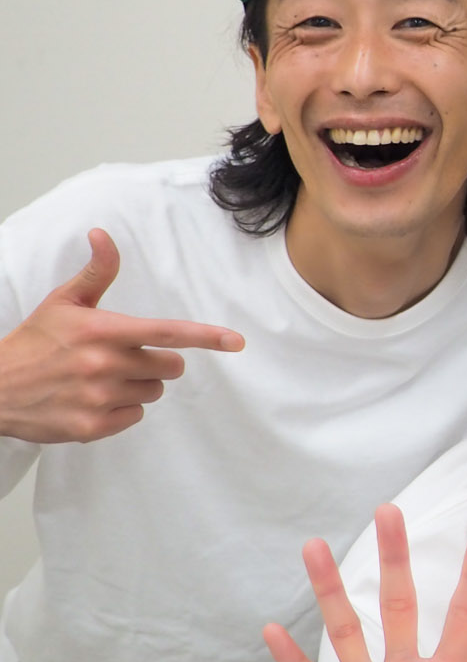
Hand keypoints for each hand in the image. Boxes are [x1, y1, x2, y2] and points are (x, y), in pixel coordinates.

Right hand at [0, 229, 242, 442]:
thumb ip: (96, 273)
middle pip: (170, 366)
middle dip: (157, 361)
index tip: (236, 341)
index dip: (206, 337)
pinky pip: (134, 416)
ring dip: (137, 385)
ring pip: (153, 391)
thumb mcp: (63, 302)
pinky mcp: (92, 427)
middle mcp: (104, 364)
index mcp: (103, 331)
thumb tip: (103, 234)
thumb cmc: (34, 341)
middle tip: (125, 357)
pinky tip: (93, 399)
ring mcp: (99, 398)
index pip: (167, 332)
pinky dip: (121, 409)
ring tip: (102, 378)